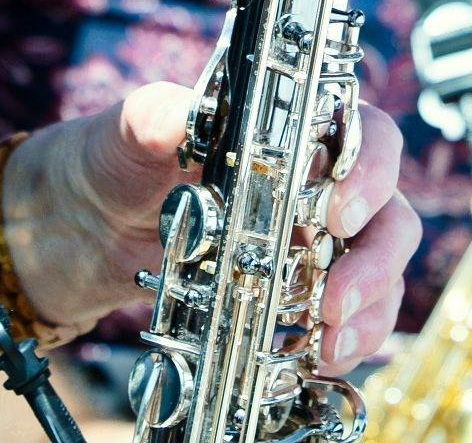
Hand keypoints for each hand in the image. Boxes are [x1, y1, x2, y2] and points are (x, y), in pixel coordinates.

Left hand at [8, 83, 422, 371]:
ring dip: (369, 305)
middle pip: (387, 207)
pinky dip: (347, 338)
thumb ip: (153, 119)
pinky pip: (350, 315)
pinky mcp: (298, 291)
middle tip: (336, 294)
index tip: (340, 208)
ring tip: (330, 338)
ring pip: (379, 267)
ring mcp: (314, 240)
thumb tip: (175, 114)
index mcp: (293, 128)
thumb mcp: (129, 134)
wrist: (83, 229)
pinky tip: (321, 358)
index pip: (362, 132)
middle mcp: (319, 182)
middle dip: (376, 255)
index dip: (370, 167)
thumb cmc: (117, 160)